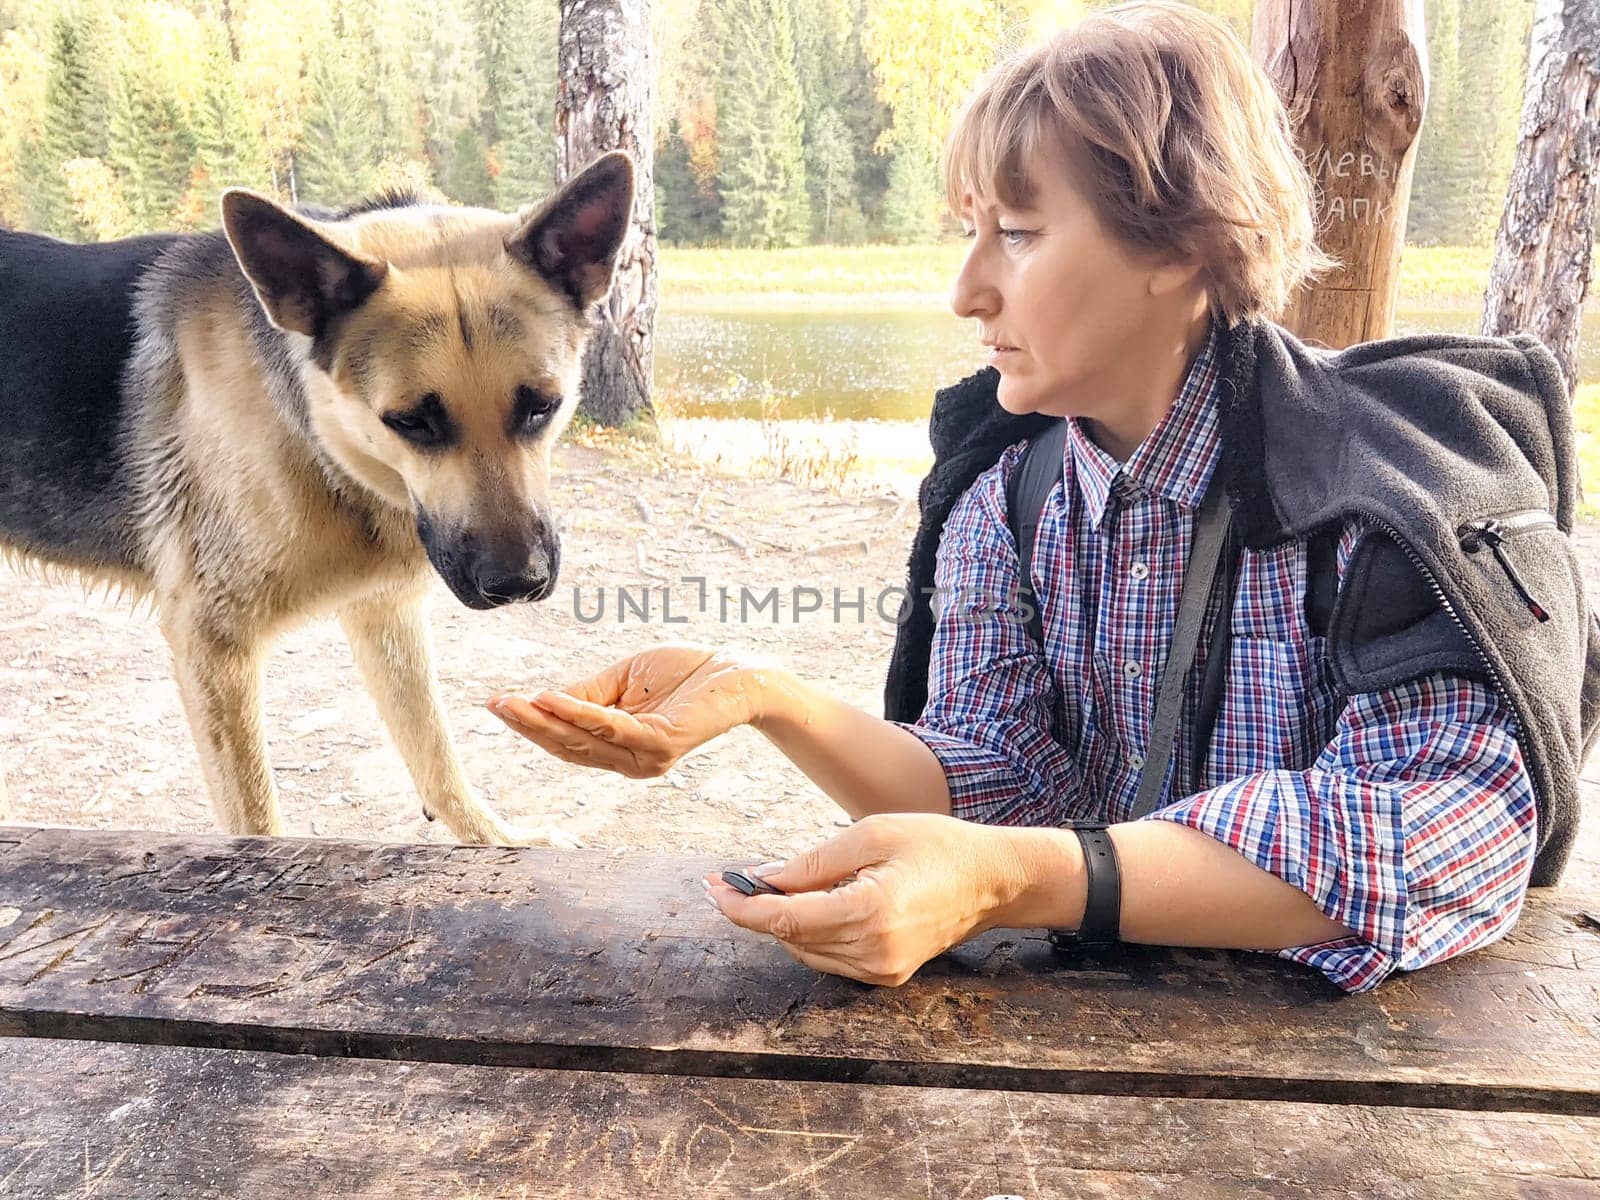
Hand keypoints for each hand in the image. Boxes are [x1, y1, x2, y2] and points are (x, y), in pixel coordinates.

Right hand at [488, 643, 775, 777]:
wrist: (739, 673)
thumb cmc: (685, 674)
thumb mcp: (623, 680)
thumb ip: (586, 692)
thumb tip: (541, 698)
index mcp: (620, 748)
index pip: (567, 742)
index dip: (531, 726)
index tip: (496, 704)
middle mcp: (631, 761)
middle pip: (568, 747)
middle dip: (528, 726)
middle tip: (493, 705)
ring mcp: (646, 758)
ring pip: (583, 741)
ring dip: (543, 722)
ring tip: (511, 703)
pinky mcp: (661, 744)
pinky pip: (610, 727)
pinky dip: (578, 713)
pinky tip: (550, 699)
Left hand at [703, 813, 1033, 985]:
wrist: (991, 881)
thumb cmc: (936, 845)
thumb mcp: (872, 833)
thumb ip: (814, 861)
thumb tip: (762, 878)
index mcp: (870, 913)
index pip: (785, 919)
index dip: (741, 906)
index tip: (713, 886)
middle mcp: (873, 952)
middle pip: (790, 936)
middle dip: (755, 909)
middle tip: (731, 878)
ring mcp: (881, 970)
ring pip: (805, 951)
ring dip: (781, 921)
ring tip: (771, 886)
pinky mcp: (886, 975)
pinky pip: (828, 958)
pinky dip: (808, 932)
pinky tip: (807, 904)